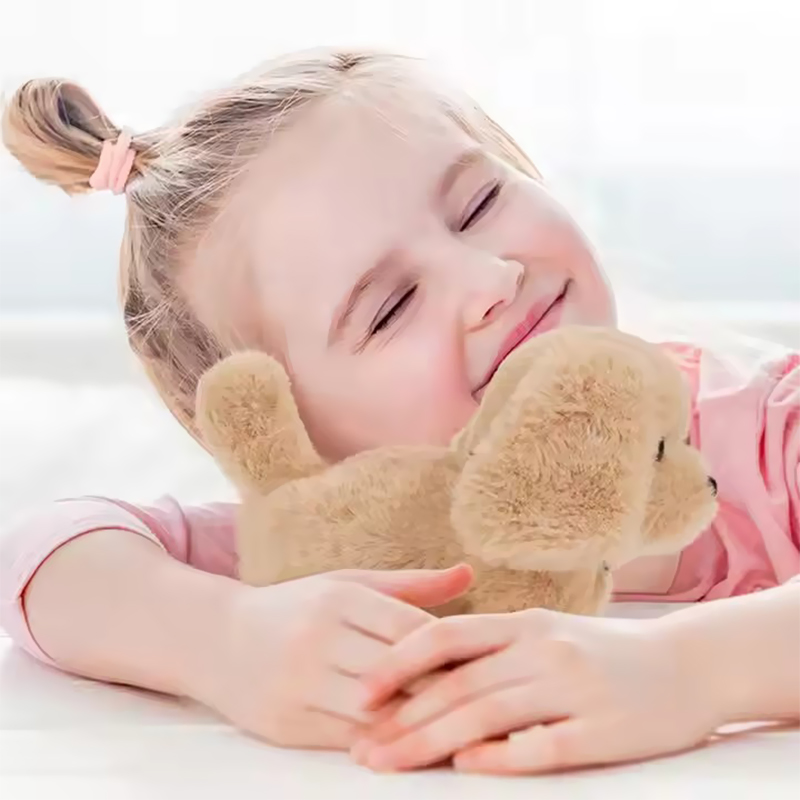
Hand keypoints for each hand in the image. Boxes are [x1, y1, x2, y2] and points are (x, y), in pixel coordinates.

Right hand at [191, 564, 472, 749]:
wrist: (217, 640)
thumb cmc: (297, 608)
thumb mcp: (346, 585)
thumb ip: (409, 585)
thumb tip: (468, 572)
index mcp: (338, 598)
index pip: (410, 627)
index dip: (450, 648)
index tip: (483, 662)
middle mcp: (318, 638)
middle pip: (398, 673)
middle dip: (443, 690)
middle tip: (488, 702)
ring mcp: (299, 683)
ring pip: (377, 713)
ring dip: (419, 724)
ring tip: (462, 731)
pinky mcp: (287, 722)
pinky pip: (348, 740)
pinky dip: (384, 744)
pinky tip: (413, 746)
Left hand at [351, 608, 722, 772]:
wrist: (687, 664)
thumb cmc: (601, 651)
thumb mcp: (545, 632)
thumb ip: (492, 647)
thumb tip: (427, 676)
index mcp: (524, 623)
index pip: (446, 636)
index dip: (398, 663)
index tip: (360, 693)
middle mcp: (543, 648)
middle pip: (458, 684)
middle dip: (402, 718)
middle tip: (362, 747)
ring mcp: (574, 686)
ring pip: (487, 714)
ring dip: (431, 742)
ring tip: (390, 764)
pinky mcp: (604, 728)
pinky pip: (542, 745)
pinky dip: (500, 757)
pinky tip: (465, 768)